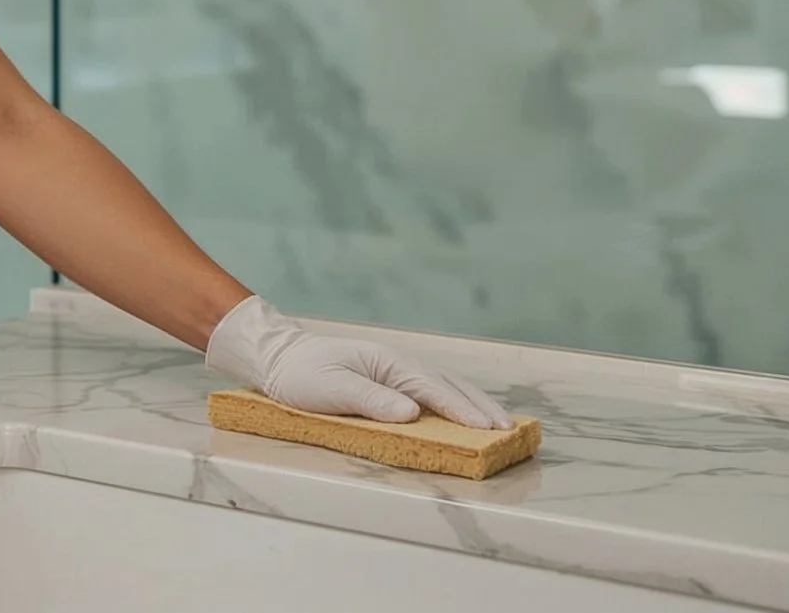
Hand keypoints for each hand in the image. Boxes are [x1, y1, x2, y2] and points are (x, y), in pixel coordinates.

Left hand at [205, 295, 511, 428]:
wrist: (281, 359)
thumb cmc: (302, 375)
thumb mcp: (332, 388)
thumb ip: (371, 400)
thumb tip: (411, 413)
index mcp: (388, 362)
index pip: (432, 388)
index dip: (461, 410)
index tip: (486, 428)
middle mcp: (398, 364)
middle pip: (448, 384)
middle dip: (478, 407)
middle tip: (507, 430)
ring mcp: (396, 371)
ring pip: (444, 387)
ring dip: (472, 404)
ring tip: (498, 424)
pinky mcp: (390, 382)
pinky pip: (430, 393)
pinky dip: (453, 403)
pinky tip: (464, 415)